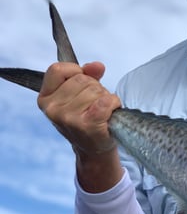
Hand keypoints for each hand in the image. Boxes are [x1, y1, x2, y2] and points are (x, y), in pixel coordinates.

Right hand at [37, 61, 122, 191]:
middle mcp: (53, 109)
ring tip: (101, 111)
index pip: (57, 69)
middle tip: (94, 104)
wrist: (94, 148)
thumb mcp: (80, 94)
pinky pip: (105, 101)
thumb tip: (97, 66)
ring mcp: (68, 118)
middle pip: (82, 79)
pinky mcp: (87, 125)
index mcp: (45, 98)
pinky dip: (113, 104)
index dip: (75, 71)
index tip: (82, 82)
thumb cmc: (87, 117)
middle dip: (95, 88)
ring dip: (105, 97)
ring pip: (95, 90)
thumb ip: (87, 75)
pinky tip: (110, 113)